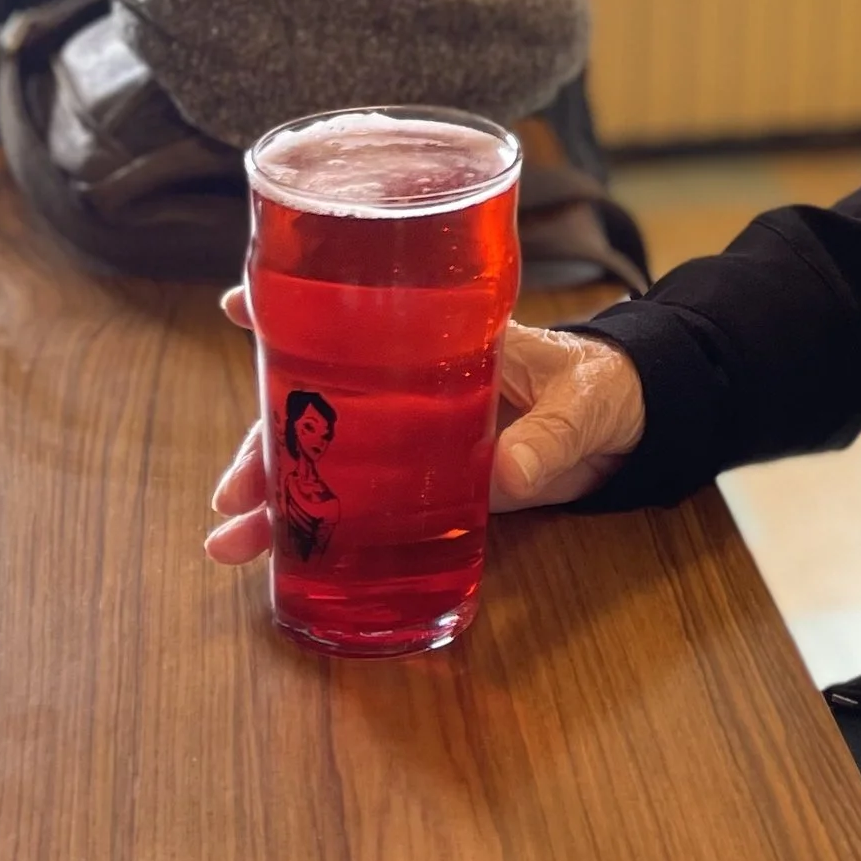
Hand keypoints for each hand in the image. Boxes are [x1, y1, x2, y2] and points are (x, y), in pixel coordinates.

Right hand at [203, 307, 647, 561]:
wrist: (631, 426)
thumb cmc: (603, 387)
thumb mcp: (581, 405)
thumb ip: (548, 439)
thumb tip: (506, 474)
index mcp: (443, 340)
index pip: (359, 315)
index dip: (294, 308)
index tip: (237, 306)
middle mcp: (411, 384)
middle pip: (320, 406)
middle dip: (264, 444)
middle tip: (228, 493)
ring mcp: (414, 435)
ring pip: (328, 459)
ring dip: (276, 495)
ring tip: (232, 539)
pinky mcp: (430, 483)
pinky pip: (363, 500)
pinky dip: (320, 525)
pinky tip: (279, 554)